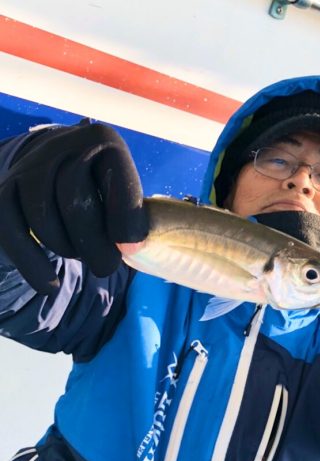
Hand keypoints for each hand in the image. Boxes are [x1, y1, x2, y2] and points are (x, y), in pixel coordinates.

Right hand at [0, 120, 148, 293]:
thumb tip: (130, 247)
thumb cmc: (100, 190)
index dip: (125, 220)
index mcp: (103, 141)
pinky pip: (12, 232)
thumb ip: (131, 216)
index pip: (118, 181)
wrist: (54, 168)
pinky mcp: (3, 192)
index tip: (130, 250)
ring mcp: (28, 168)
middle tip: (106, 267)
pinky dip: (32, 264)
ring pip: (43, 219)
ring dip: (66, 249)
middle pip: (75, 201)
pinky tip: (49, 285)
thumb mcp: (122, 192)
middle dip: (94, 244)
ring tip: (80, 255)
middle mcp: (63, 146)